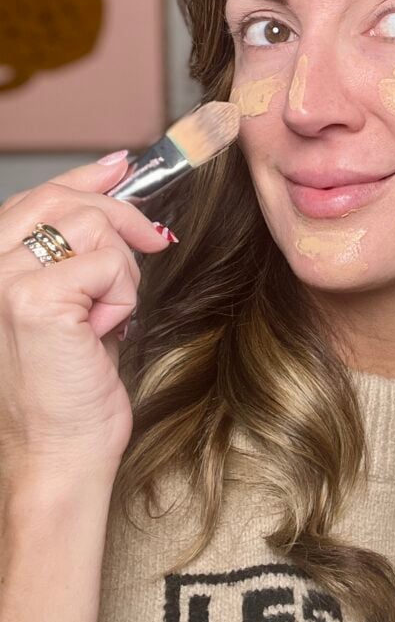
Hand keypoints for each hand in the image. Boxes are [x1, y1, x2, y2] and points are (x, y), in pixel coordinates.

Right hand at [0, 156, 172, 491]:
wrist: (58, 455)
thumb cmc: (67, 390)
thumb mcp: (71, 308)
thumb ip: (79, 255)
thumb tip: (116, 189)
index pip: (37, 197)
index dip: (87, 177)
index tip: (123, 165)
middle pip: (66, 199)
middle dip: (122, 217)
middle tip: (153, 242)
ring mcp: (4, 280)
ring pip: (93, 225)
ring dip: (121, 270)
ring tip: (106, 316)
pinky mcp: (34, 300)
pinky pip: (109, 264)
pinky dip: (123, 296)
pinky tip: (104, 330)